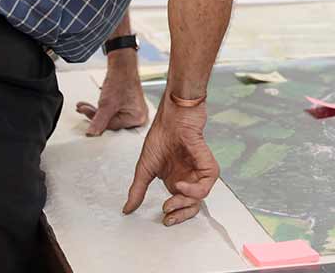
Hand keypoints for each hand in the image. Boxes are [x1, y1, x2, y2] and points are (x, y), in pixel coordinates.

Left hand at [75, 58, 147, 135]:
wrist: (122, 66)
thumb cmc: (121, 80)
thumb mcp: (107, 104)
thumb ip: (99, 120)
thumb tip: (92, 133)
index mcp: (138, 119)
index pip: (112, 126)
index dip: (97, 120)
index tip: (86, 113)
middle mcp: (139, 117)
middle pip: (111, 123)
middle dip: (96, 115)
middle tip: (84, 109)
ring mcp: (134, 112)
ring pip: (110, 117)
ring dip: (96, 111)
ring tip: (86, 106)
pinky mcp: (128, 107)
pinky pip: (113, 112)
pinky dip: (103, 108)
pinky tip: (94, 105)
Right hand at [122, 96, 218, 225]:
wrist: (171, 115)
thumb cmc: (161, 135)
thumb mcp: (145, 167)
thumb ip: (138, 190)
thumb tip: (127, 209)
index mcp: (176, 180)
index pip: (182, 204)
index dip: (176, 215)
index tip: (164, 220)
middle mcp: (189, 176)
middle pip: (194, 205)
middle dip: (182, 214)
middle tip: (167, 216)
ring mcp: (199, 169)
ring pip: (201, 196)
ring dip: (185, 202)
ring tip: (170, 200)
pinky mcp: (207, 160)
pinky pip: (208, 181)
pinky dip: (195, 188)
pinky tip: (180, 184)